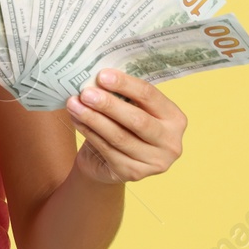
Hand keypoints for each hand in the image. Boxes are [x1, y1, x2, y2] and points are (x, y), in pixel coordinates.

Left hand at [65, 69, 186, 184]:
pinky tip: (76, 120)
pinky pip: (107, 149)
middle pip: (137, 120)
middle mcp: (171, 142)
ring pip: (119, 137)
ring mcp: (154, 162)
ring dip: (93, 119)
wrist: (110, 162)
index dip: (125, 85)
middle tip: (86, 93)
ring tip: (74, 104)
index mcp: (175, 118)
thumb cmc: (123, 126)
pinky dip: (89, 132)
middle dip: (109, 105)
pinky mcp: (134, 173)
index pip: (150, 96)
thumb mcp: (130, 107)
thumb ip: (122, 94)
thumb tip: (97, 77)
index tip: (102, 75)